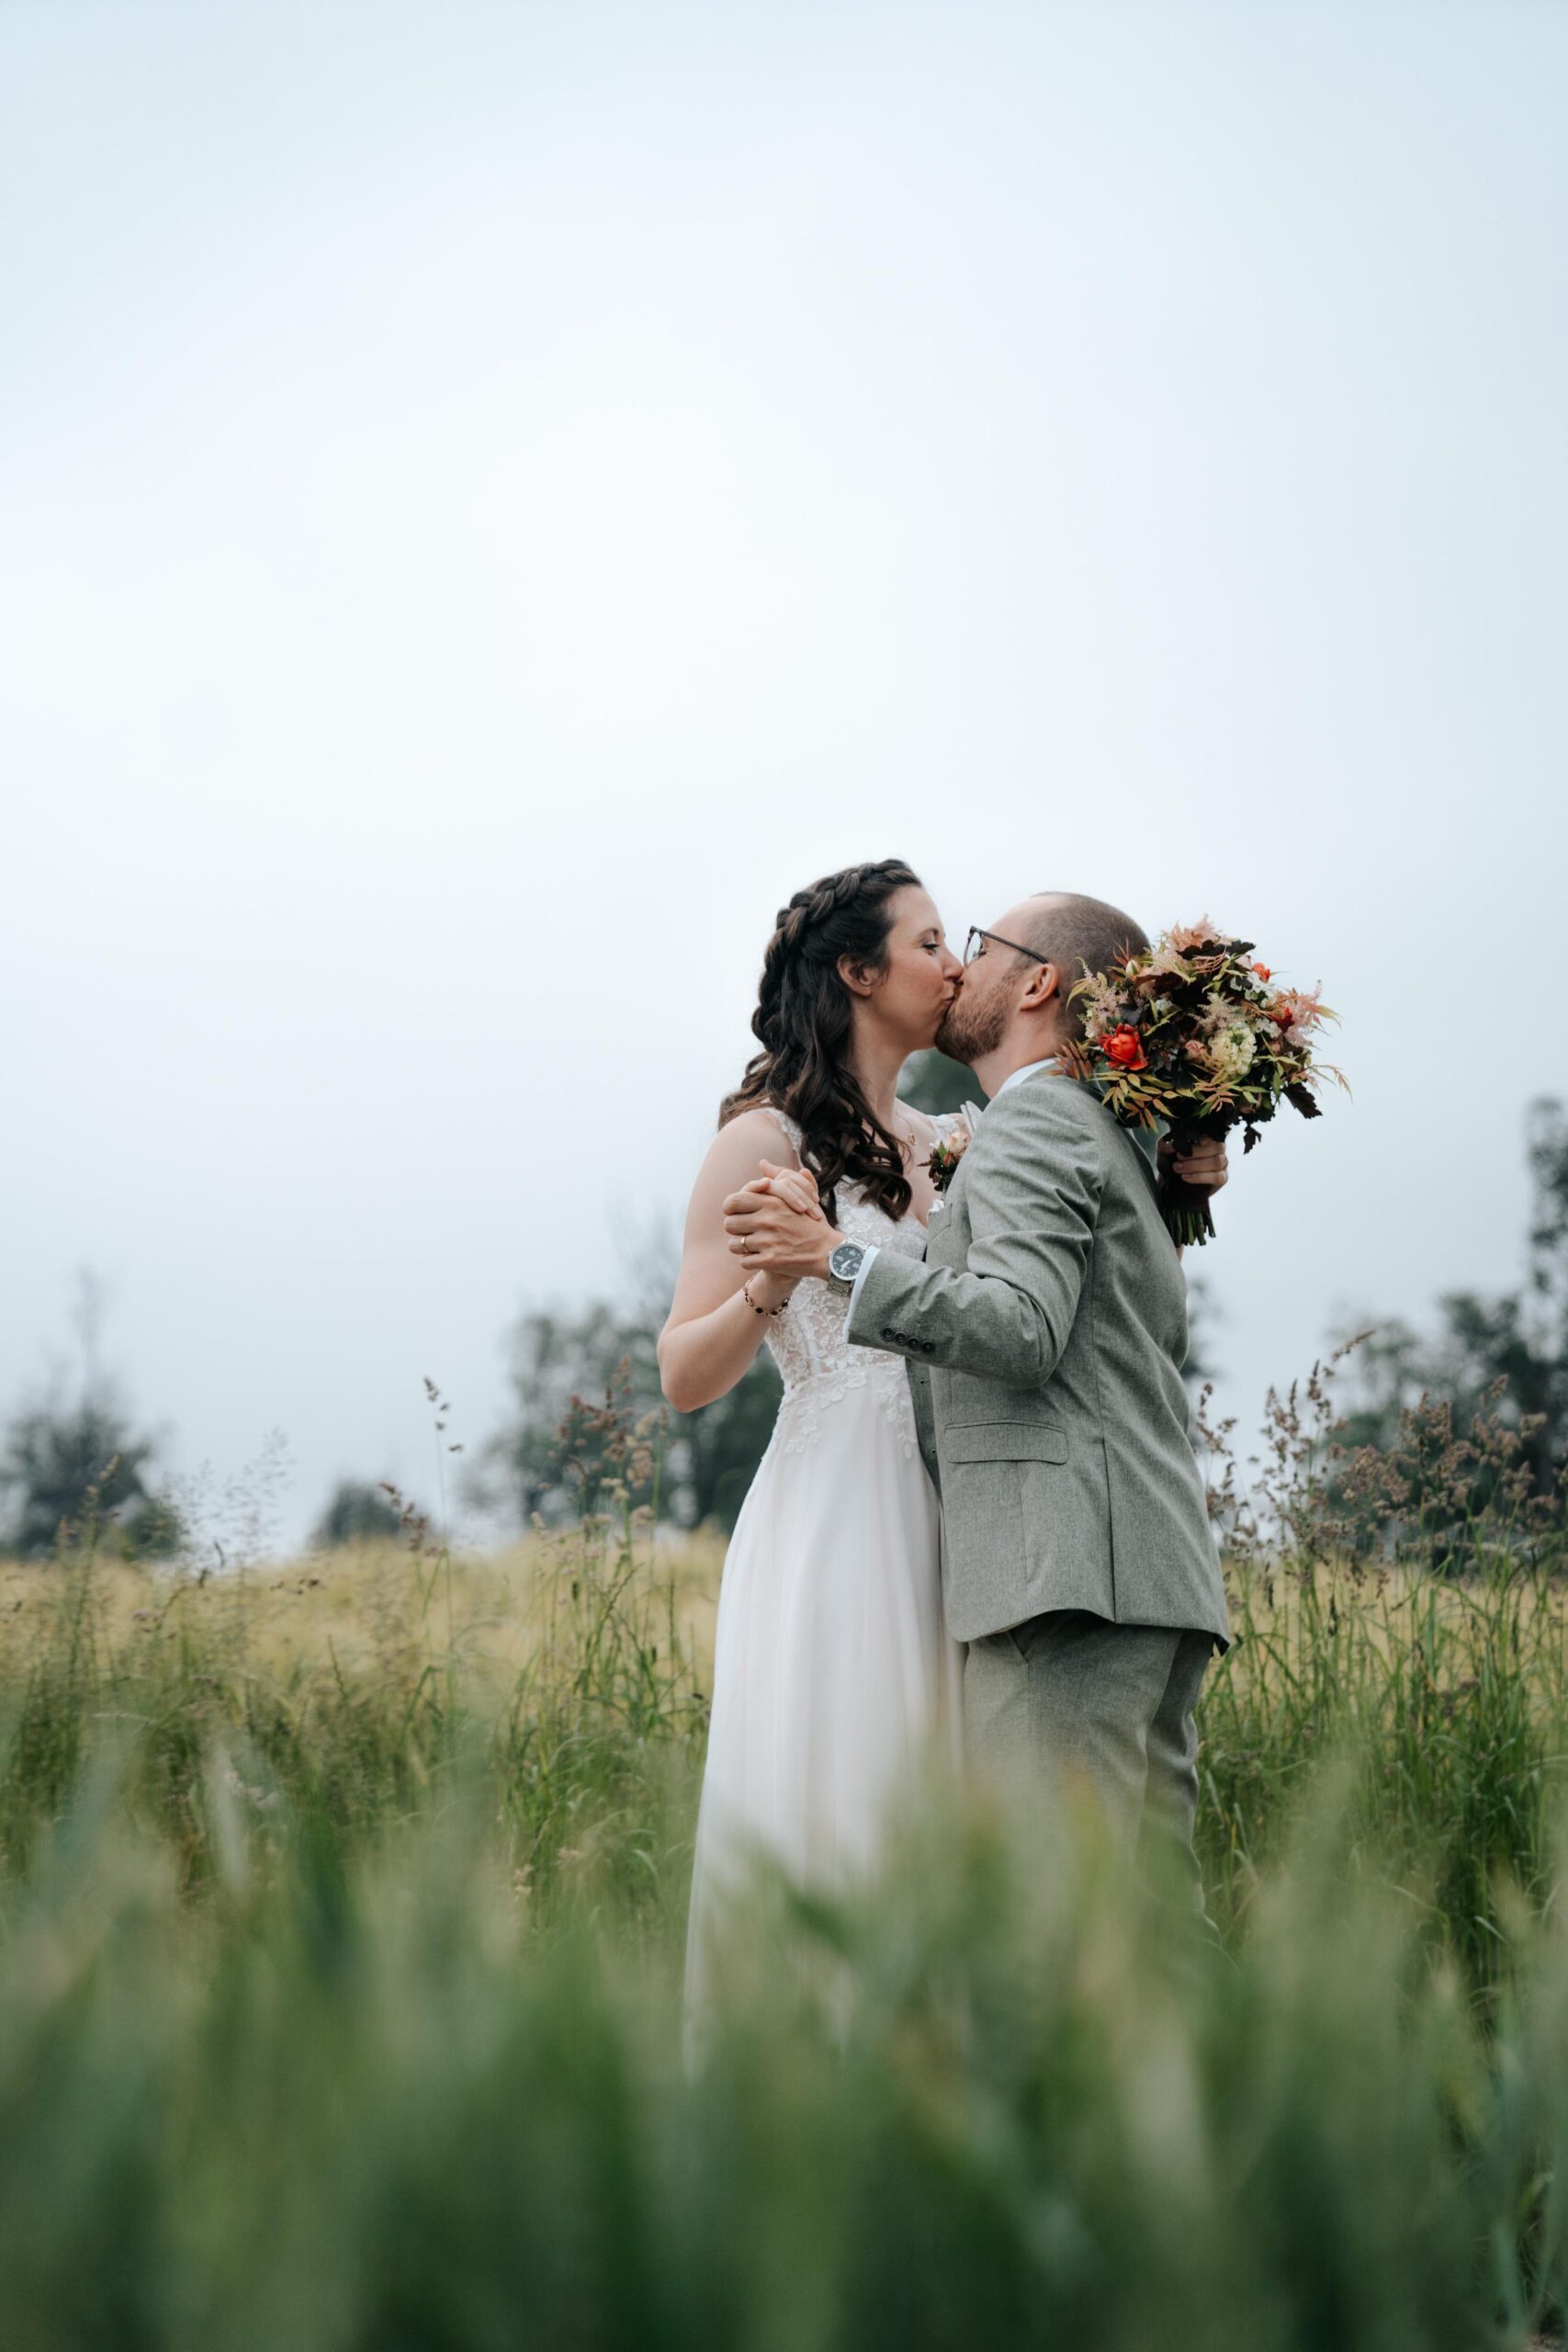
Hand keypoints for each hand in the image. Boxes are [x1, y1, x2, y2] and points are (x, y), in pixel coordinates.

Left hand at [723, 1160, 834, 1279]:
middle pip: (729, 1224)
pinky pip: (744, 1262)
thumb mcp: (800, 1195)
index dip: (730, 1209)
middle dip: (735, 1230)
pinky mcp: (771, 1260)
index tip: (738, 1214)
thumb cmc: (812, 1223)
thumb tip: (763, 1162)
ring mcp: (768, 1240)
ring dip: (741, 1248)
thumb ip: (781, 1178)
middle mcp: (768, 1219)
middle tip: (745, 1232)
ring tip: (753, 1247)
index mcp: (772, 1202)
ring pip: (734, 1245)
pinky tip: (760, 1259)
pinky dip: (750, 1262)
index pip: (732, 1201)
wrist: (828, 1252)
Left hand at [1164, 1134, 1228, 1194]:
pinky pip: (1217, 1177)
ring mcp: (1222, 1165)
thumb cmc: (1171, 1164)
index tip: (1194, 1142)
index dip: (1207, 1138)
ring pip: (1218, 1161)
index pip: (1214, 1135)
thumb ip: (1164, 1145)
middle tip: (1179, 1157)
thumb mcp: (1164, 1153)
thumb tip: (1170, 1145)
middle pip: (1218, 1147)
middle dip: (1197, 1152)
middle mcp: (1217, 1150)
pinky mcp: (1221, 1178)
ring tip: (1179, 1168)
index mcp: (1207, 1140)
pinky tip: (1186, 1177)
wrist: (1170, 1184)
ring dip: (1196, 1165)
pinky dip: (1200, 1177)